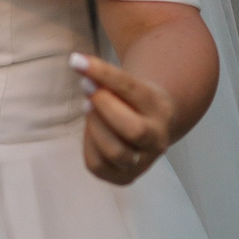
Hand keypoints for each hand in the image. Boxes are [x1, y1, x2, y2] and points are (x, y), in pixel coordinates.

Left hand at [72, 52, 175, 185]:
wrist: (152, 124)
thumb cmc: (133, 100)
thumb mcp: (128, 84)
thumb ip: (105, 76)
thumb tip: (78, 64)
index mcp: (161, 110)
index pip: (131, 90)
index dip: (103, 74)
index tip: (77, 61)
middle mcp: (158, 139)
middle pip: (133, 130)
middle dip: (103, 107)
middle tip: (87, 88)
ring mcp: (144, 162)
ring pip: (115, 152)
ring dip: (95, 127)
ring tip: (88, 108)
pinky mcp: (125, 177)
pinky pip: (98, 165)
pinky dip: (88, 144)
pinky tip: (92, 130)